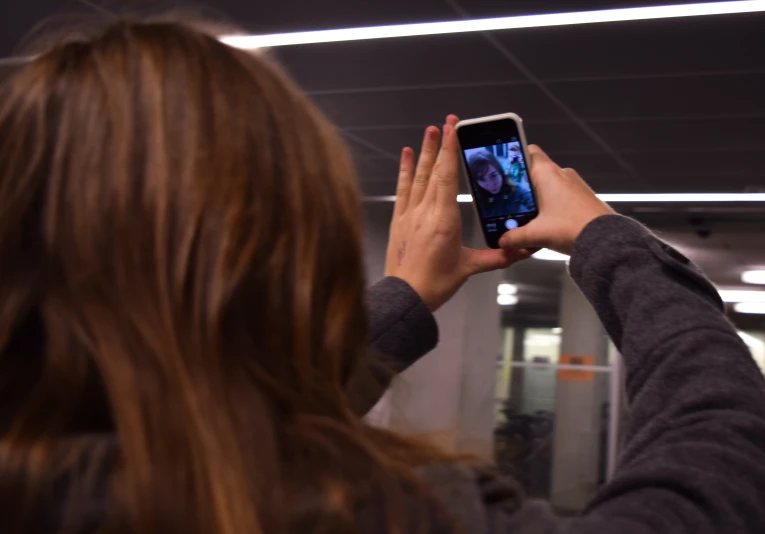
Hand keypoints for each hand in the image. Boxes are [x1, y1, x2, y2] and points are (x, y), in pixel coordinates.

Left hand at [385, 115, 532, 311]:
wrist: (405, 296)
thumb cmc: (435, 283)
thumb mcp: (469, 268)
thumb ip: (497, 257)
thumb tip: (522, 251)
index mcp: (443, 219)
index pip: (448, 176)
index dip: (451, 150)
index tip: (453, 129)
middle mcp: (424, 211)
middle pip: (434, 171)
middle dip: (440, 144)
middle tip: (445, 122)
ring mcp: (409, 214)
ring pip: (418, 177)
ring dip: (424, 152)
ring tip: (429, 131)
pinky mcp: (398, 221)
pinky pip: (402, 190)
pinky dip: (405, 171)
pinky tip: (406, 155)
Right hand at [499, 145, 613, 254]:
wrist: (606, 241)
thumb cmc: (574, 228)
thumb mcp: (537, 235)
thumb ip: (515, 237)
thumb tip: (504, 241)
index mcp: (547, 174)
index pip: (529, 151)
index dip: (516, 158)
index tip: (507, 170)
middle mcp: (562, 174)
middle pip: (537, 173)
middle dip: (524, 187)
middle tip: (513, 202)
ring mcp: (575, 185)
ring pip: (550, 186)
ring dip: (540, 199)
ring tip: (531, 218)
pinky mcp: (584, 196)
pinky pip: (563, 196)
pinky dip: (554, 206)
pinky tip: (550, 224)